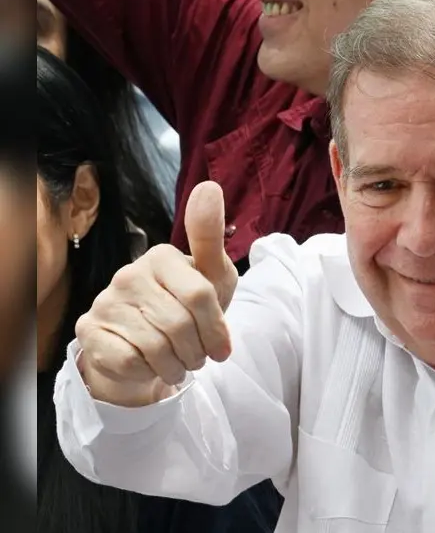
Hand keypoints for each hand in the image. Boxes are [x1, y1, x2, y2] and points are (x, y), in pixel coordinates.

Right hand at [75, 181, 238, 406]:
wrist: (150, 349)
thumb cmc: (187, 308)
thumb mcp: (212, 277)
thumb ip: (211, 237)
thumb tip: (208, 187)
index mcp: (161, 256)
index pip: (201, 296)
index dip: (216, 329)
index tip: (222, 346)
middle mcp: (128, 273)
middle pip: (180, 324)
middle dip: (197, 350)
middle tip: (198, 357)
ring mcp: (105, 301)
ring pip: (155, 346)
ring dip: (177, 364)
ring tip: (179, 362)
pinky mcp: (89, 330)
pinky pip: (129, 360)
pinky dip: (149, 371)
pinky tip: (150, 365)